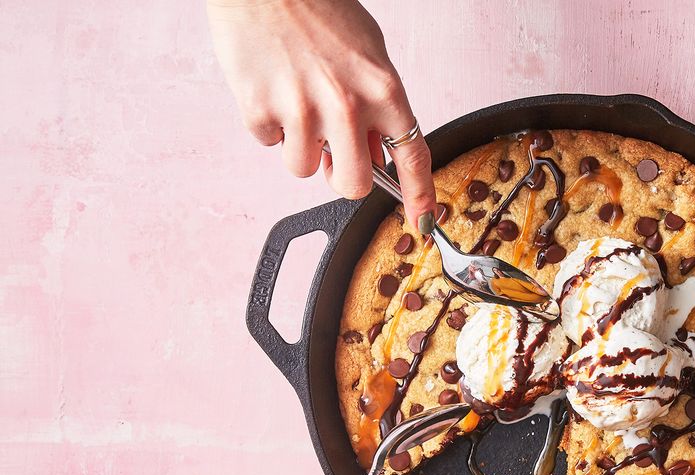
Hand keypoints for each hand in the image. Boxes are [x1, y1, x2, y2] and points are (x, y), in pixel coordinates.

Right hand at [207, 0, 436, 223]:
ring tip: (296, 102)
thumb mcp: (368, 52)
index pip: (412, 156)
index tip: (422, 220)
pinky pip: (268, 143)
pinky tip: (271, 87)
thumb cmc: (317, 8)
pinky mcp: (260, 110)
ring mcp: (302, 111)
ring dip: (300, 147)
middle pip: (353, 185)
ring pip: (304, 169)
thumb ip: (377, 105)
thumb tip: (379, 151)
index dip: (419, 195)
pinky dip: (268, 123)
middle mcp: (347, 106)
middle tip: (333, 155)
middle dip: (342, 178)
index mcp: (382, 90)